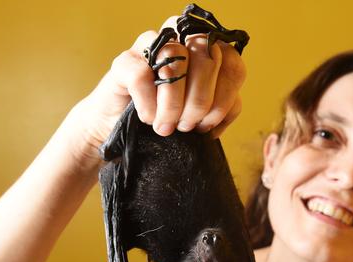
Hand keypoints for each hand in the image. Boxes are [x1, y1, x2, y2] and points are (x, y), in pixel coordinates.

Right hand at [64, 17, 245, 169]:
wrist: (120, 130)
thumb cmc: (166, 120)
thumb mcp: (201, 117)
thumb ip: (221, 106)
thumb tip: (228, 106)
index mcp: (207, 52)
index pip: (232, 64)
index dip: (225, 97)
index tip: (208, 125)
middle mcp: (182, 40)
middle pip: (207, 58)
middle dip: (200, 102)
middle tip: (186, 127)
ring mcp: (152, 46)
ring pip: (175, 60)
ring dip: (174, 104)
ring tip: (166, 127)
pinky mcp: (125, 61)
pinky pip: (142, 76)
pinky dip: (149, 105)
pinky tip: (148, 118)